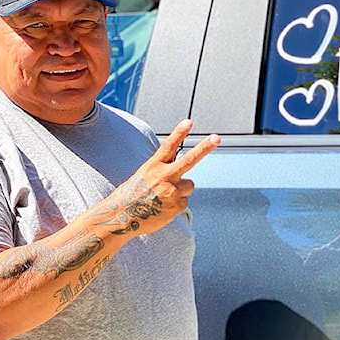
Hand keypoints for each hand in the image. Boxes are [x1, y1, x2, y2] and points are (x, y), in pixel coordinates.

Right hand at [112, 119, 219, 235]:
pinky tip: (162, 209)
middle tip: (217, 138)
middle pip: (189, 160)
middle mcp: (164, 177)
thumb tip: (181, 171)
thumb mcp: (144, 175)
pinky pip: (184, 202)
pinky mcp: (177, 206)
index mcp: (154, 166)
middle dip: (204, 148)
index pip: (168, 146)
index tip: (189, 122)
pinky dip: (176, 205)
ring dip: (181, 190)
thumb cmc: (132, 195)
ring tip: (163, 198)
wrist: (122, 218)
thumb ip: (163, 169)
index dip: (179, 133)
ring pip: (189, 185)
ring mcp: (172, 191)